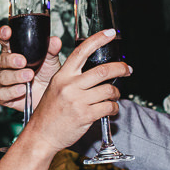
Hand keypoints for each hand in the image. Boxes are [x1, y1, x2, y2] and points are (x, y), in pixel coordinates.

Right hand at [0, 28, 61, 109]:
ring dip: (16, 76)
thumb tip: (55, 41)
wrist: (50, 97)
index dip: (4, 35)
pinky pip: (2, 93)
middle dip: (12, 60)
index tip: (7, 32)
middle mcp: (6, 66)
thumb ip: (51, 50)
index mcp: (14, 53)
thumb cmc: (47, 77)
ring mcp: (3, 81)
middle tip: (23, 62)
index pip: (6, 42)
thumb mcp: (51, 61)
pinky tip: (22, 89)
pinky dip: (12, 91)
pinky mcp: (3, 96)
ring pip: (2, 77)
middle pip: (2, 60)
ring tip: (29, 76)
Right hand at [13, 29, 130, 155]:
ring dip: (116, 93)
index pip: (82, 51)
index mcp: (62, 76)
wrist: (41, 135)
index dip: (98, 39)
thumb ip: (72, 78)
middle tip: (128, 69)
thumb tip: (97, 72)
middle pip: (103, 70)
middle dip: (121, 68)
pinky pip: (108, 107)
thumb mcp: (55, 88)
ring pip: (108, 90)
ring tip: (115, 96)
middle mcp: (69, 86)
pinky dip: (114, 108)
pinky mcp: (85, 115)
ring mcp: (77, 101)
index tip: (110, 33)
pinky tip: (111, 109)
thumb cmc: (49, 113)